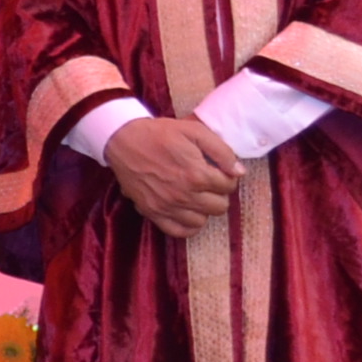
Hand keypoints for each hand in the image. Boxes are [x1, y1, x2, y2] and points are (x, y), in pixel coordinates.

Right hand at [103, 114, 243, 239]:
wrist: (123, 140)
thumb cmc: (159, 133)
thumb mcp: (194, 131)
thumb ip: (221, 151)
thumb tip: (239, 172)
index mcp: (197, 174)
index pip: (229, 186)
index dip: (227, 176)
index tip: (218, 171)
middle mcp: (184, 195)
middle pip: (220, 206)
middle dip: (218, 193)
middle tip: (208, 182)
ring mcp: (167, 206)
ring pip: (201, 221)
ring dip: (203, 209)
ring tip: (196, 195)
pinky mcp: (152, 212)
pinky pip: (178, 231)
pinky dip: (187, 225)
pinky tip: (187, 212)